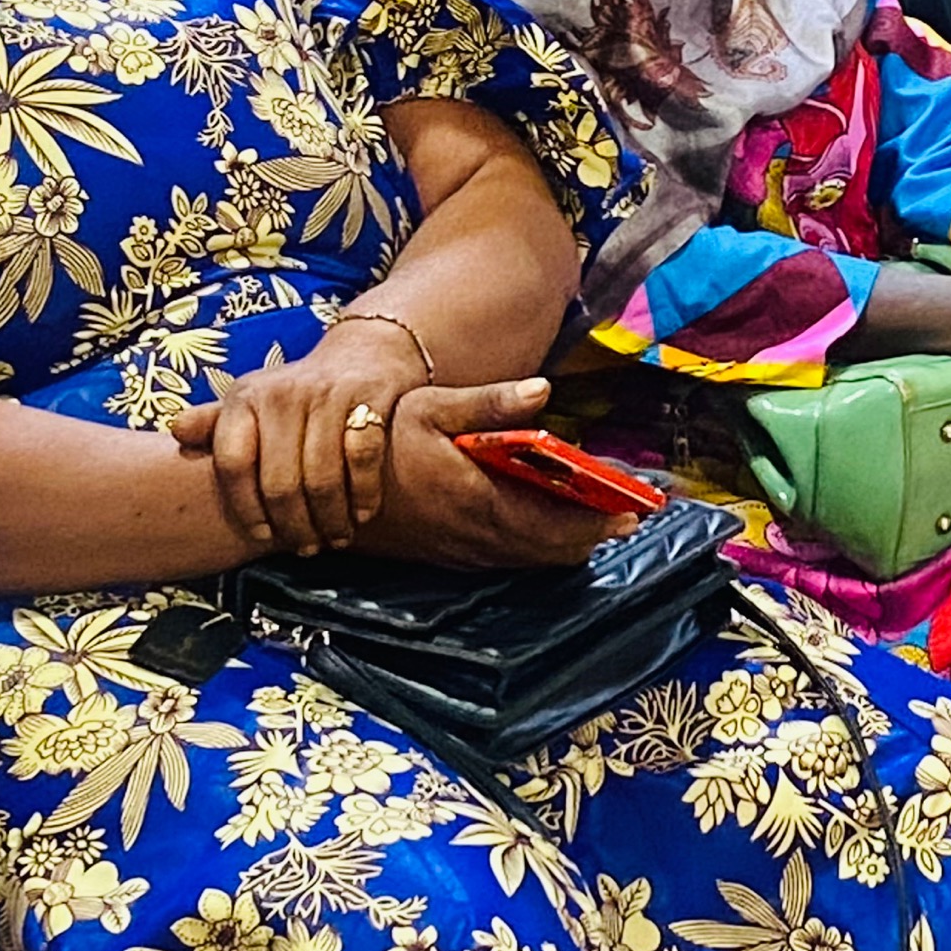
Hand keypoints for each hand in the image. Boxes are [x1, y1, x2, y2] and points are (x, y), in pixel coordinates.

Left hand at [171, 322, 429, 554]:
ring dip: (331, 518)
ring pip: (323, 477)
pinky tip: (364, 513)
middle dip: (294, 525)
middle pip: (280, 481)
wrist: (365, 350)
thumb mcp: (254, 400)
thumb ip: (215, 422)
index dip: (245, 508)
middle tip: (307, 547)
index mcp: (246, 399)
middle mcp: (282, 395)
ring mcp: (327, 396)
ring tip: (335, 537)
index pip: (233, 464)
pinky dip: (364, 493)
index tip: (261, 535)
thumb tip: (176, 433)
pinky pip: (363, 459)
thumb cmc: (299, 391)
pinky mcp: (369, 399)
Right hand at [357, 379, 635, 568]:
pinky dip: (533, 548)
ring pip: (528, 560)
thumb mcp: (431, 407)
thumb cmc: (373, 440)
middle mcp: (474, 538)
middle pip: (550, 550)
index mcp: (479, 502)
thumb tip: (544, 389)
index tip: (632, 511)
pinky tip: (542, 528)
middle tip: (624, 516)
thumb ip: (491, 403)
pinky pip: (504, 561)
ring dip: (564, 544)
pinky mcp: (445, 556)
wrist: (318, 490)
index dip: (598, 521)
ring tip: (594, 521)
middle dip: (590, 535)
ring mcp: (458, 552)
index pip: (556, 524)